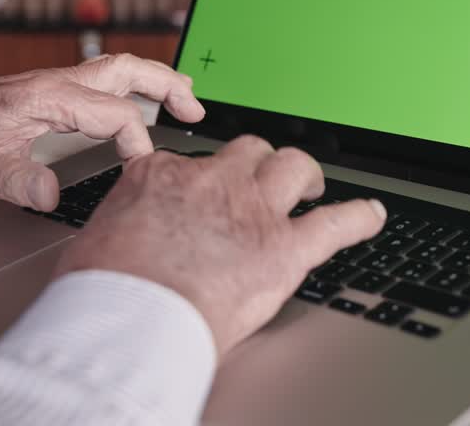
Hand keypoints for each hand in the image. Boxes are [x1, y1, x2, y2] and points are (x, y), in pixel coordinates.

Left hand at [0, 54, 204, 210]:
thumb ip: (21, 182)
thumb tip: (50, 196)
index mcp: (47, 95)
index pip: (117, 115)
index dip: (139, 146)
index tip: (144, 174)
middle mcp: (54, 83)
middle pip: (126, 69)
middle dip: (167, 84)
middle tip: (196, 109)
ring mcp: (50, 86)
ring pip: (113, 71)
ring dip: (151, 81)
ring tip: (181, 99)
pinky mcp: (44, 96)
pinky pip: (96, 83)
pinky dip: (126, 89)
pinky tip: (132, 107)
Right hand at [55, 136, 386, 355]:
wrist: (127, 318)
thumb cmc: (104, 291)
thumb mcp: (97, 240)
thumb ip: (123, 228)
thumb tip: (122, 242)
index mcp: (160, 176)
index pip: (188, 163)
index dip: (199, 180)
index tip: (201, 193)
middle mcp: (211, 183)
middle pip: (247, 152)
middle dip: (257, 164)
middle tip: (263, 181)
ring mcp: (252, 211)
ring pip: (292, 167)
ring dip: (305, 175)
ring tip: (311, 186)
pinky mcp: (284, 249)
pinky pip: (336, 223)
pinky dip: (360, 217)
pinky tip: (372, 215)